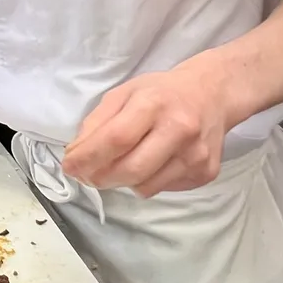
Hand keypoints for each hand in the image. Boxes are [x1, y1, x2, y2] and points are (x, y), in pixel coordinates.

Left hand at [60, 65, 228, 196]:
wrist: (212, 94)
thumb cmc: (162, 93)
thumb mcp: (124, 93)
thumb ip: (97, 122)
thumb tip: (76, 155)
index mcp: (154, 103)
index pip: (116, 139)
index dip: (88, 157)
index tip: (69, 166)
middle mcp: (179, 129)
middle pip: (130, 170)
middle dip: (100, 178)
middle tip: (87, 175)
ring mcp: (195, 154)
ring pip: (145, 187)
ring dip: (122, 182)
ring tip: (121, 164)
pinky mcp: (205, 173)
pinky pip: (162, 189)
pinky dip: (146, 182)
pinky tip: (150, 162)